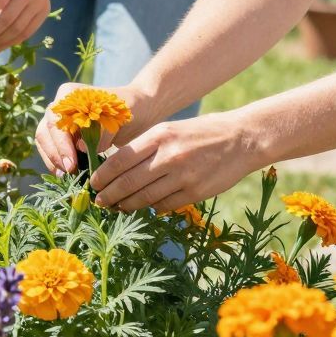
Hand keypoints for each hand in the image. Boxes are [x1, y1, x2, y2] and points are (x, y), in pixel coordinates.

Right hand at [34, 80, 152, 173]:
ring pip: (44, 141)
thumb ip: (102, 130)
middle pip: (45, 131)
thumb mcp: (121, 117)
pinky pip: (51, 149)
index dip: (61, 144)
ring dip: (53, 160)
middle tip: (69, 172)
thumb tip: (81, 147)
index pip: (56, 121)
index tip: (71, 164)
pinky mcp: (63, 135)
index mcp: (70, 95)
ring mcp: (59, 120)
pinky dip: (56, 162)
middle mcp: (60, 106)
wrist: (138, 110)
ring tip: (66, 177)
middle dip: (55, 154)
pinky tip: (67, 175)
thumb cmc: (131, 109)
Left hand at [88, 110, 261, 212]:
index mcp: (159, 136)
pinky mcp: (195, 192)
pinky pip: (165, 205)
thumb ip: (146, 146)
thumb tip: (117, 167)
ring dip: (127, 205)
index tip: (94, 184)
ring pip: (145, 197)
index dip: (103, 175)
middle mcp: (169, 155)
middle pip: (129, 181)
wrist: (241, 139)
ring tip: (118, 207)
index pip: (121, 159)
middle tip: (100, 202)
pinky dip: (152, 208)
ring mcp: (183, 176)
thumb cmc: (200, 133)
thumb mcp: (170, 129)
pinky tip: (146, 207)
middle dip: (110, 195)